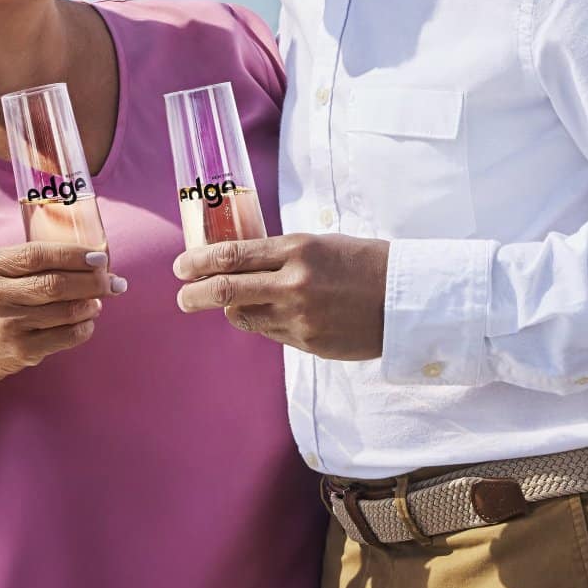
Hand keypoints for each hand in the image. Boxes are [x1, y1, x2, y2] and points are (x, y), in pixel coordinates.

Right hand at [0, 243, 121, 413]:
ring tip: (100, 301)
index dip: (75, 255)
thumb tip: (82, 259)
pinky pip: (63, 338)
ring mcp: (6, 324)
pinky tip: (87, 323)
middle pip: (56, 283)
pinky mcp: (17, 351)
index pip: (39, 254)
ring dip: (91, 305)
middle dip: (92, 281)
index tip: (100, 258)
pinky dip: (82, 329)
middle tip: (112, 281)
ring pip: (64, 311)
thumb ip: (23, 262)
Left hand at [172, 234, 387, 360]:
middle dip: (194, 295)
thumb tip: (237, 262)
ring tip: (236, 303)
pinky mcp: (308, 342)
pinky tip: (276, 314)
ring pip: (243, 317)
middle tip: (182, 296)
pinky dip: (263, 323)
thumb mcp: (321, 245)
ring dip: (232, 310)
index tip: (181, 267)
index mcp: (297, 250)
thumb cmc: (364, 263)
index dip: (197, 262)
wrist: (407, 298)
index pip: (231, 255)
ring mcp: (300, 317)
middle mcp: (294, 283)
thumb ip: (280, 254)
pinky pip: (270, 333)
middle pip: (224, 291)